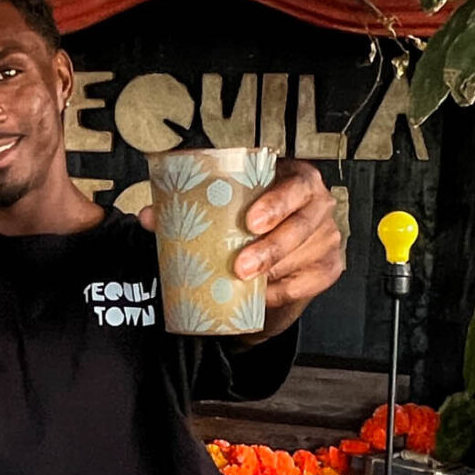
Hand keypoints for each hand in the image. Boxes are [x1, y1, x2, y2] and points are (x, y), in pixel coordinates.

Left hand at [139, 158, 344, 337]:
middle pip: (301, 225)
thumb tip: (147, 218)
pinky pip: (305, 284)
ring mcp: (326, 237)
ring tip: (245, 282)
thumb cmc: (248, 222)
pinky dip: (282, 292)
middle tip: (241, 266)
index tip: (250, 222)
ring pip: (304, 257)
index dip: (277, 202)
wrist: (270, 255)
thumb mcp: (225, 209)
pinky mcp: (328, 267)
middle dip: (270, 248)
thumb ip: (188, 208)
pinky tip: (263, 295)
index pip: (297, 184)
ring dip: (273, 272)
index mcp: (294, 179)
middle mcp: (317, 205)